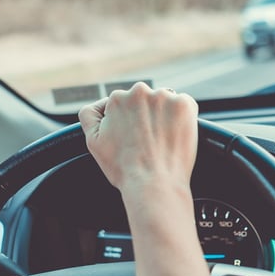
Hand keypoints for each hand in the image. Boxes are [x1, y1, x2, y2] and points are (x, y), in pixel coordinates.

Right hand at [78, 82, 198, 196]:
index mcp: (117, 98)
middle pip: (145, 100)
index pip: (125, 104)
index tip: (135, 138)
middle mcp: (140, 91)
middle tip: (149, 141)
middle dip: (147, 115)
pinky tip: (176, 136)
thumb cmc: (123, 168)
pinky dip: (183, 118)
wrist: (154, 183)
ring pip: (165, 102)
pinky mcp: (185, 105)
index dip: (129, 123)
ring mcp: (164, 97)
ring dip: (165, 115)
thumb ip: (89, 116)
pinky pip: (185, 106)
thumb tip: (98, 105)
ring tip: (163, 141)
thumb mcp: (93, 141)